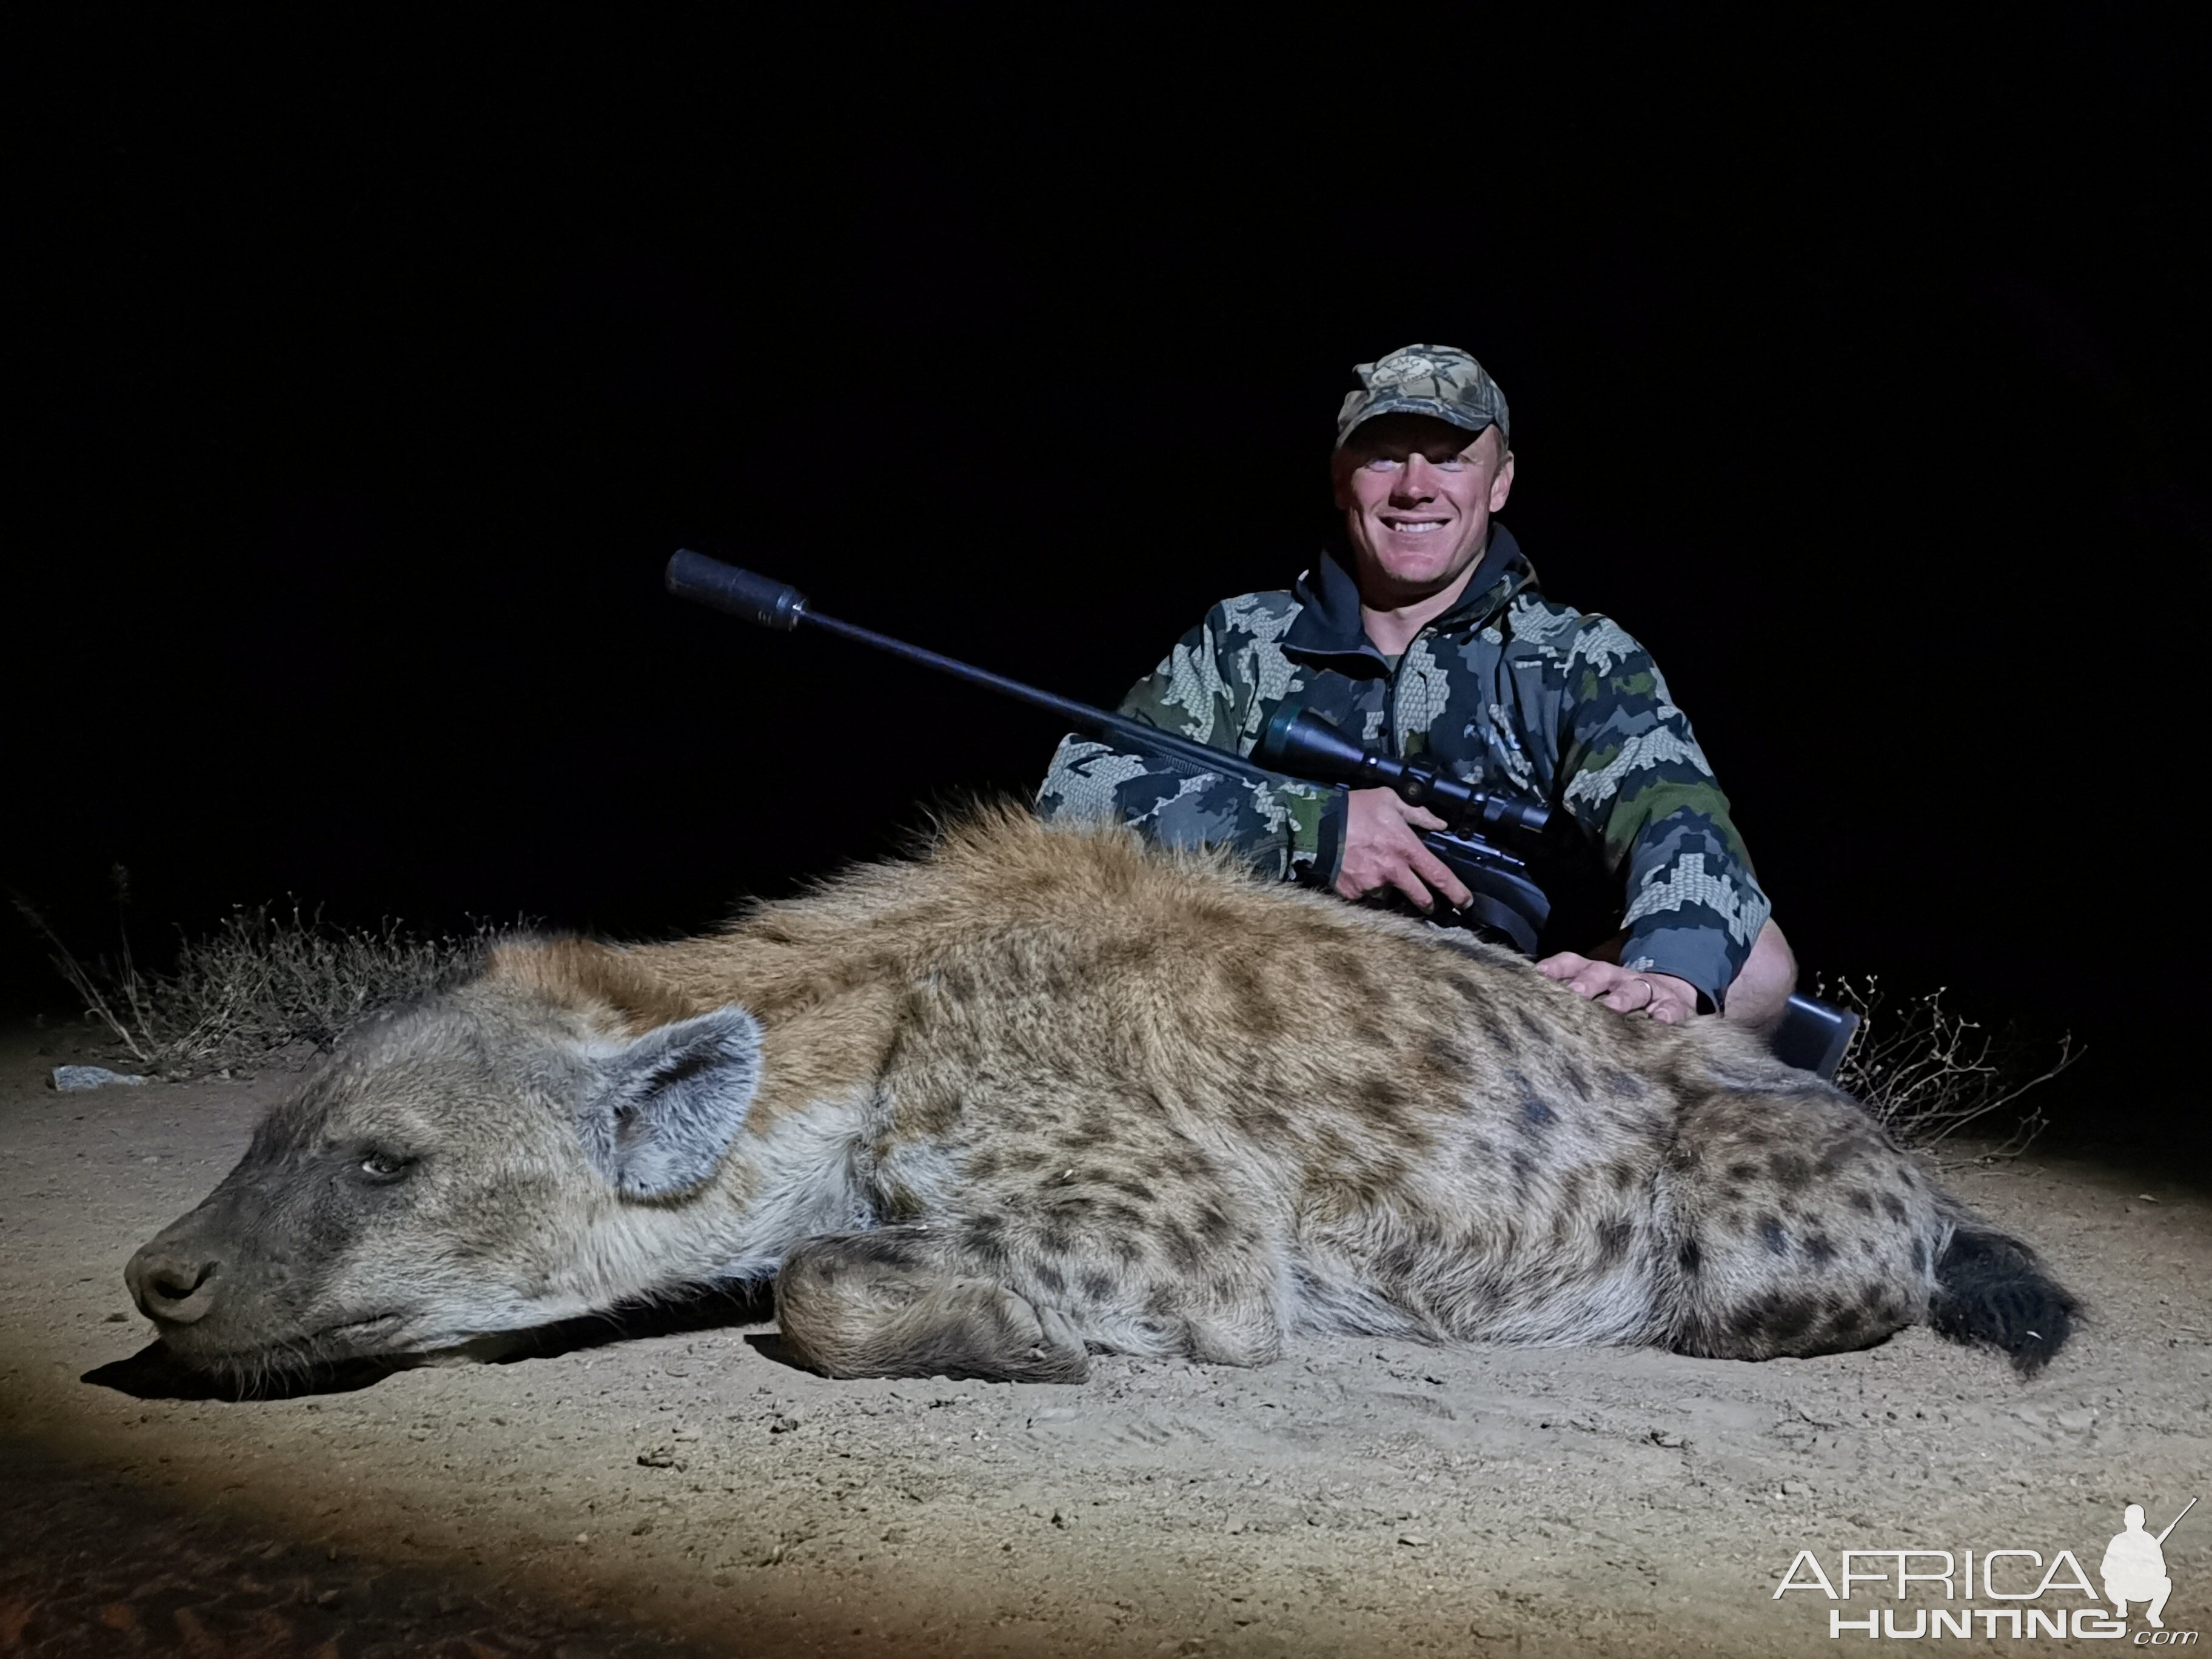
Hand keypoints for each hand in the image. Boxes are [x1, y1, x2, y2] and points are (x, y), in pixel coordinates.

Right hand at [1334, 787, 1474, 911]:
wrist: (1315, 825)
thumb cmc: (1354, 809)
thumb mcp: (1389, 800)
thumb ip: (1418, 813)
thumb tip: (1440, 823)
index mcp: (1405, 848)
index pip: (1438, 875)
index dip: (1456, 892)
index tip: (1465, 902)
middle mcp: (1392, 871)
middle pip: (1420, 898)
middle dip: (1429, 904)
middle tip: (1430, 905)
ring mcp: (1371, 885)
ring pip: (1389, 895)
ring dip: (1388, 888)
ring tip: (1376, 872)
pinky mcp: (1352, 893)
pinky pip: (1365, 895)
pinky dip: (1365, 887)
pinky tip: (1358, 872)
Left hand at [1535, 953, 1700, 1024]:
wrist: (1671, 995)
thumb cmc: (1621, 999)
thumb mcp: (1597, 994)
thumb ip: (1569, 996)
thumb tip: (1530, 1003)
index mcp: (1597, 974)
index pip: (1574, 964)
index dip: (1557, 967)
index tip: (1539, 974)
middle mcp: (1619, 978)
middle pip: (1600, 974)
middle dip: (1586, 983)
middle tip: (1574, 993)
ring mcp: (1647, 990)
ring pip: (1634, 988)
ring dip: (1622, 997)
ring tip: (1613, 1007)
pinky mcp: (1673, 1005)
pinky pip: (1670, 1008)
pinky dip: (1666, 1013)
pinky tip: (1660, 1020)